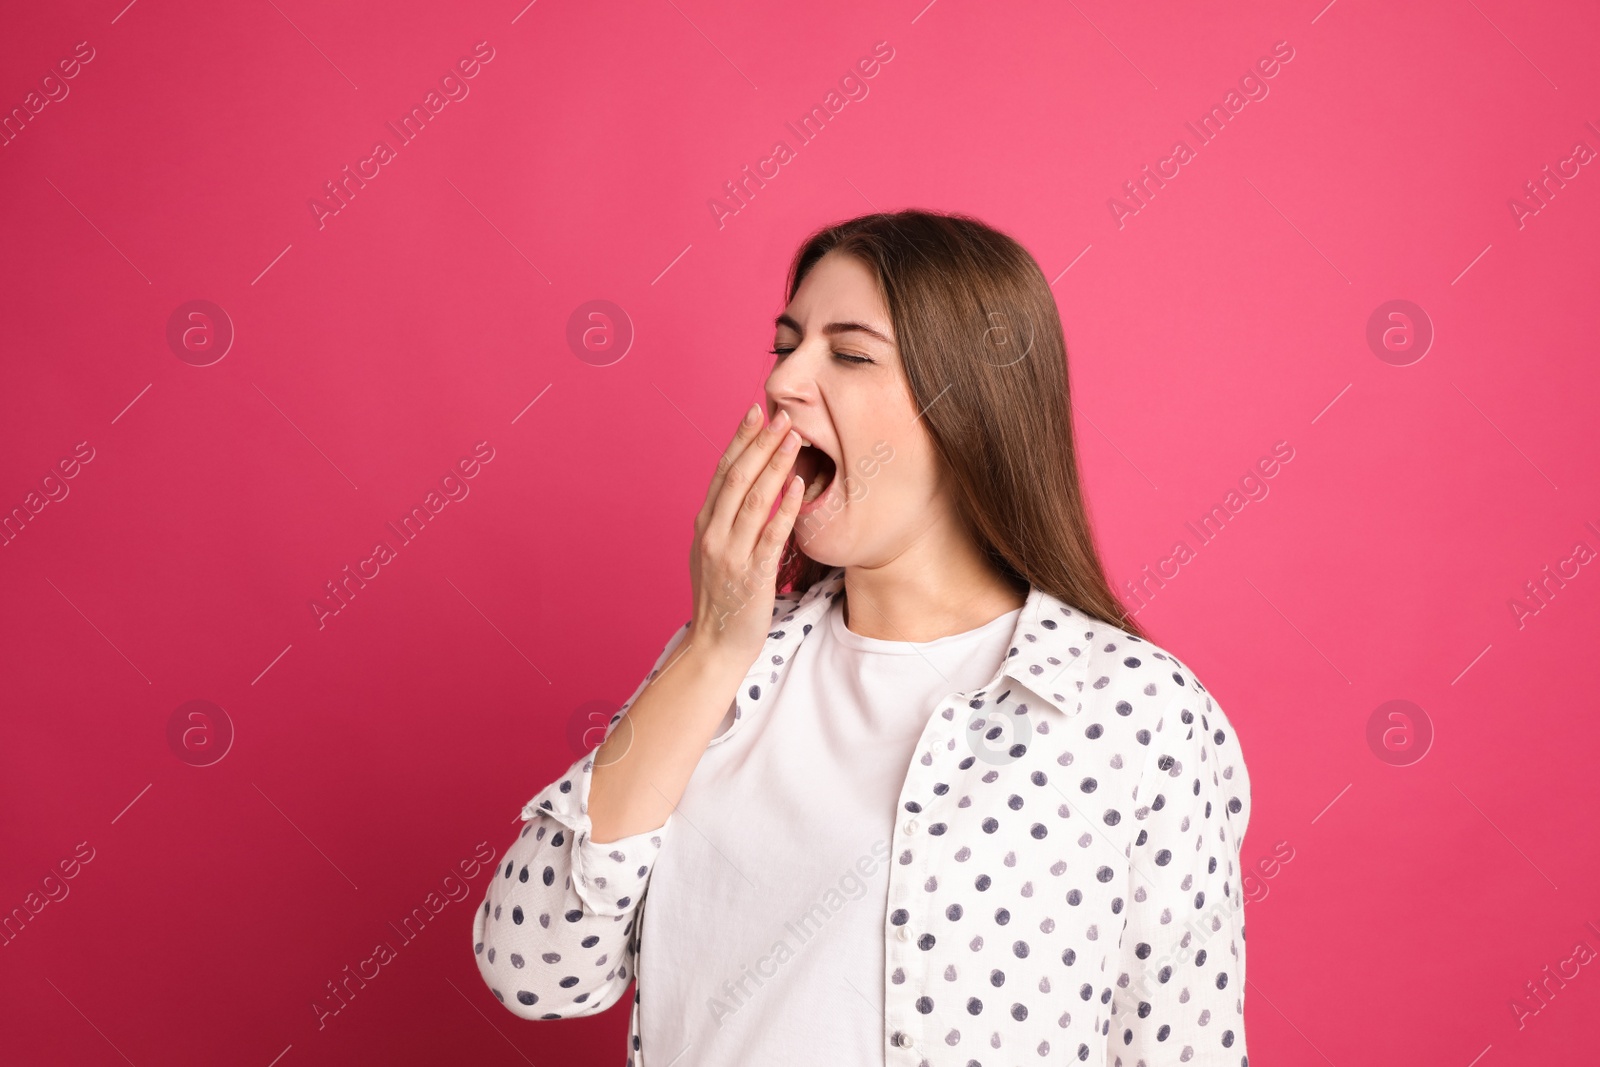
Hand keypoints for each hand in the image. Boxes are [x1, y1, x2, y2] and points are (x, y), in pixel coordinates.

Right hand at [687, 403, 805, 668]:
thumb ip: (726, 521)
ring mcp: (730, 554)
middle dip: (760, 443)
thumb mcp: (715, 552)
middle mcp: (713, 534)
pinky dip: (784, 508)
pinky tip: (798, 485)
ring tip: (795, 438)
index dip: (740, 440)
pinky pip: (770, 535)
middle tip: (783, 415)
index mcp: (705, 525)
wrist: (715, 645)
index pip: (723, 472)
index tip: (756, 412)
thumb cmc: (722, 598)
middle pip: (737, 477)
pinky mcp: (751, 575)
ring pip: (753, 500)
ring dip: (775, 466)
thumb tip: (745, 488)